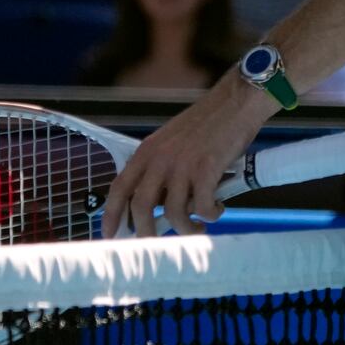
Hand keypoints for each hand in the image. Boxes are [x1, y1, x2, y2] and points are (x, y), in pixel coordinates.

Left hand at [101, 77, 269, 237]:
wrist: (234, 102)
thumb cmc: (206, 124)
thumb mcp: (171, 142)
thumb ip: (160, 169)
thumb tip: (156, 204)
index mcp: (147, 151)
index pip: (119, 187)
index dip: (111, 214)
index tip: (109, 234)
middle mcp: (160, 158)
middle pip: (141, 207)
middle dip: (147, 232)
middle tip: (159, 242)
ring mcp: (182, 164)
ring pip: (174, 213)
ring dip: (186, 228)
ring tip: (198, 226)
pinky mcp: (206, 169)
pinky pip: (202, 207)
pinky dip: (210, 214)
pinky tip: (217, 209)